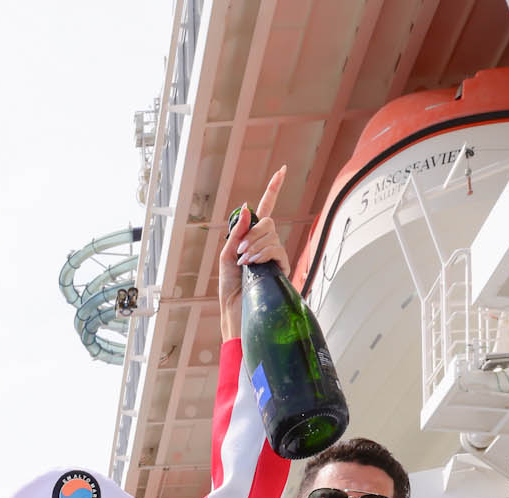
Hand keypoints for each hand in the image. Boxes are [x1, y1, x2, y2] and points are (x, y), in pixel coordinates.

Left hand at [219, 165, 287, 338]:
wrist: (237, 315)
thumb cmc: (230, 291)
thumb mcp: (226, 258)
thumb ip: (236, 233)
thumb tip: (249, 207)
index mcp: (252, 240)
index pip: (265, 211)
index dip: (273, 190)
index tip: (283, 171)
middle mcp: (266, 245)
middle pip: (268, 222)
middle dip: (253, 233)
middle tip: (241, 252)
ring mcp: (275, 256)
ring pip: (271, 235)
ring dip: (255, 246)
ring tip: (244, 263)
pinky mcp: (281, 269)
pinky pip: (276, 249)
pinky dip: (263, 253)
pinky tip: (254, 264)